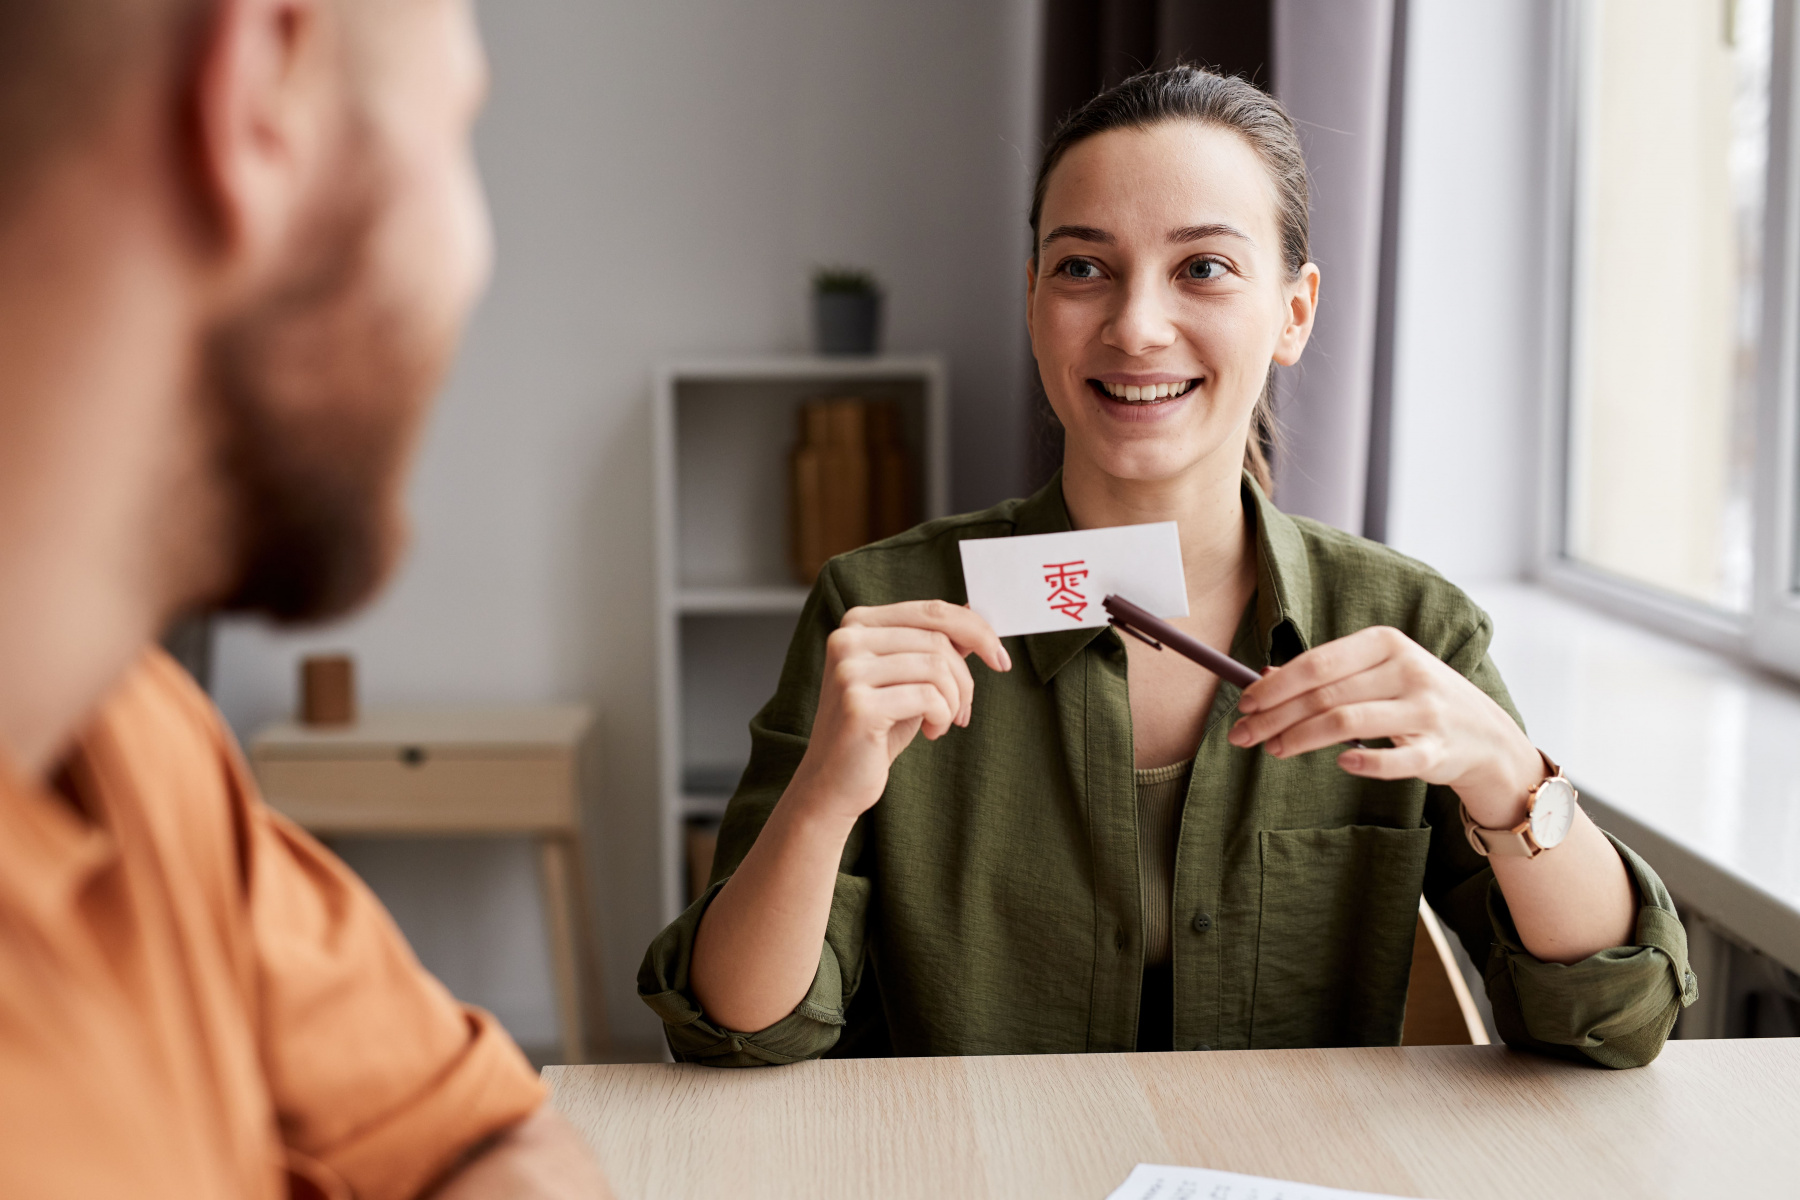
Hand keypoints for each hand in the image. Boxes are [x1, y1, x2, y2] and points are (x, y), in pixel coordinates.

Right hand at [791, 600, 1010, 823]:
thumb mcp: (909, 679)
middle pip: (938, 639)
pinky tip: (930, 733)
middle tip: (963, 710)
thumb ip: (934, 646)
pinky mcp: (858, 704)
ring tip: (943, 722)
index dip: (976, 630)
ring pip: (937, 667)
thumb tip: (974, 613)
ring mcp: (849, 671)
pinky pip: (928, 697)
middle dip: (965, 678)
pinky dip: (942, 717)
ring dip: (954, 701)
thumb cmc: (876, 729)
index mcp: (857, 623)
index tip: (1000, 659)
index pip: (932, 610)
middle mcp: (848, 640)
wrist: (834, 781)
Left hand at [1228, 626, 1542, 825]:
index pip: (1317, 663)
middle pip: (1325, 694)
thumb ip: (1327, 674)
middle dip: (1275, 716)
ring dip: (1301, 738)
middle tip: (1242, 735)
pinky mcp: (1438, 749)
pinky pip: (1395, 759)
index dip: (1275, 686)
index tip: (1244, 704)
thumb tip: (1264, 677)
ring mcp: (1425, 710)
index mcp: (1386, 643)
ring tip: (1272, 749)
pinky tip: (1340, 763)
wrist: (1484, 734)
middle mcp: (1407, 670)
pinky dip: (1365, 762)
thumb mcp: (1377, 674)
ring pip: (1348, 722)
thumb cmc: (1415, 698)